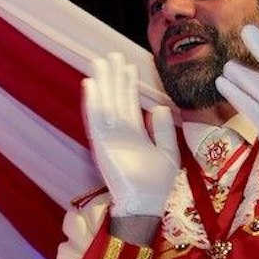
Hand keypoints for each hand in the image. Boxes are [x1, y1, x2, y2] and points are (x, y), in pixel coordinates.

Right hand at [83, 52, 178, 218]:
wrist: (146, 204)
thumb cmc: (157, 184)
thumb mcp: (168, 151)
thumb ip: (164, 129)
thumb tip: (160, 107)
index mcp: (134, 134)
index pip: (128, 103)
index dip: (127, 84)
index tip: (127, 65)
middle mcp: (119, 133)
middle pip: (114, 99)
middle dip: (112, 77)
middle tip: (110, 54)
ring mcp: (109, 138)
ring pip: (104, 104)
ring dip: (101, 83)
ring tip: (99, 61)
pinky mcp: (102, 144)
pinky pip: (95, 119)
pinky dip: (92, 102)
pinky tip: (90, 84)